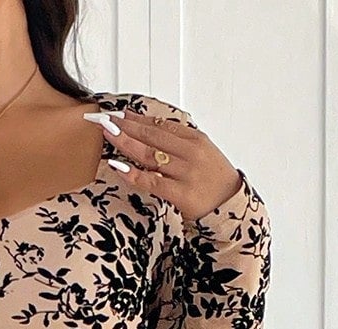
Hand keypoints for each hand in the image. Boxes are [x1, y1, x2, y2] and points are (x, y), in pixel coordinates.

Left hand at [85, 108, 243, 225]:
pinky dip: (133, 174)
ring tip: (108, 134)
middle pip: (152, 135)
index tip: (120, 113)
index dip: (138, 118)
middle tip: (106, 119)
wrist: (231, 206)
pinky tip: (118, 166)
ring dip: (125, 143)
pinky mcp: (181, 194)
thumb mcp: (202, 153)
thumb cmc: (213, 180)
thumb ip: (179, 141)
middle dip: (126, 126)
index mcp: (195, 139)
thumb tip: (151, 128)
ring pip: (149, 155)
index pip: (161, 124)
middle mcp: (190, 152)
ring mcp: (185, 173)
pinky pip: (152, 182)